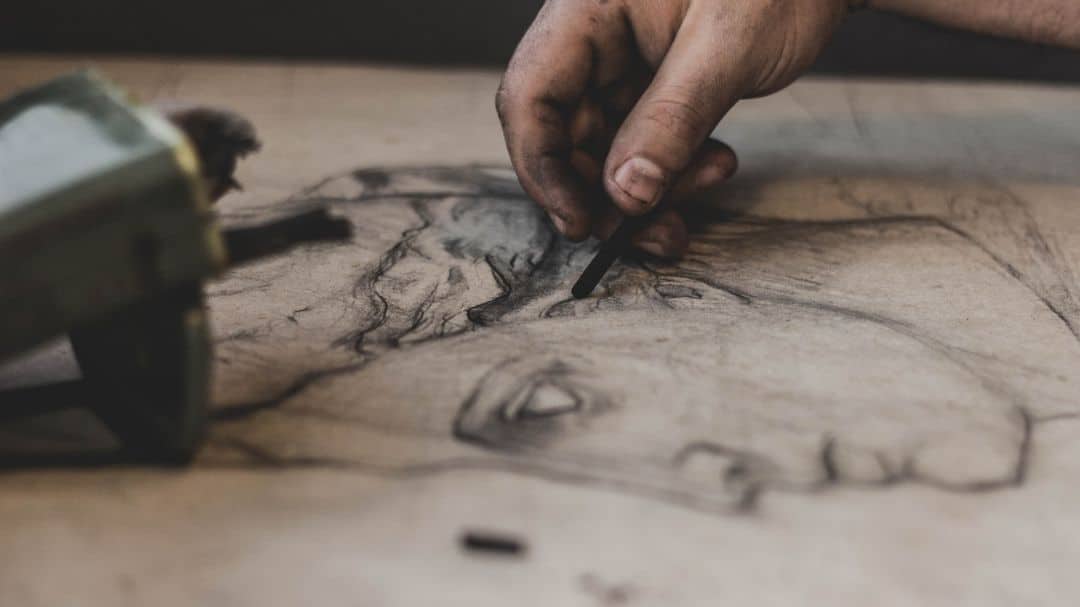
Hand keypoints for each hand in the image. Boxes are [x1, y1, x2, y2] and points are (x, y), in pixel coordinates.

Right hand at [497, 0, 847, 257]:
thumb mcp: (726, 48)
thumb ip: (672, 120)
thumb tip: (625, 196)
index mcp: (587, 11)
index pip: (530, 97)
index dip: (542, 168)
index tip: (579, 225)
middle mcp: (593, 40)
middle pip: (564, 136)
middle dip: (606, 194)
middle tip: (656, 230)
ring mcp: (622, 66)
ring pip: (605, 151)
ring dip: (647, 192)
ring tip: (709, 186)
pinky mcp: (653, 87)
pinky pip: (643, 146)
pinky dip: (672, 173)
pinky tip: (714, 169)